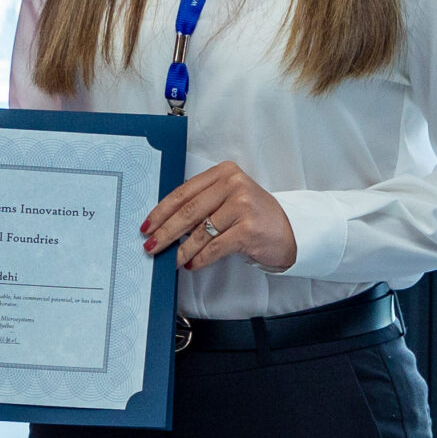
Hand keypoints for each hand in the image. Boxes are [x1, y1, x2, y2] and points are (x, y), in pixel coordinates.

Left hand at [142, 161, 296, 273]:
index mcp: (223, 173)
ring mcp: (242, 206)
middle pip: (188, 212)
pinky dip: (200, 258)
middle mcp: (233, 185)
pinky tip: (191, 264)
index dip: (161, 211)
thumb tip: (164, 225)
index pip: (183, 192)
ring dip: (182, 250)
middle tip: (151, 246)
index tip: (147, 225)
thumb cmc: (253, 216)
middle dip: (166, 232)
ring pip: (200, 232)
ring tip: (171, 260)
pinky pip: (215, 247)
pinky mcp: (249, 229)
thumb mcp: (228, 199)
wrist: (290, 230)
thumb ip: (202, 204)